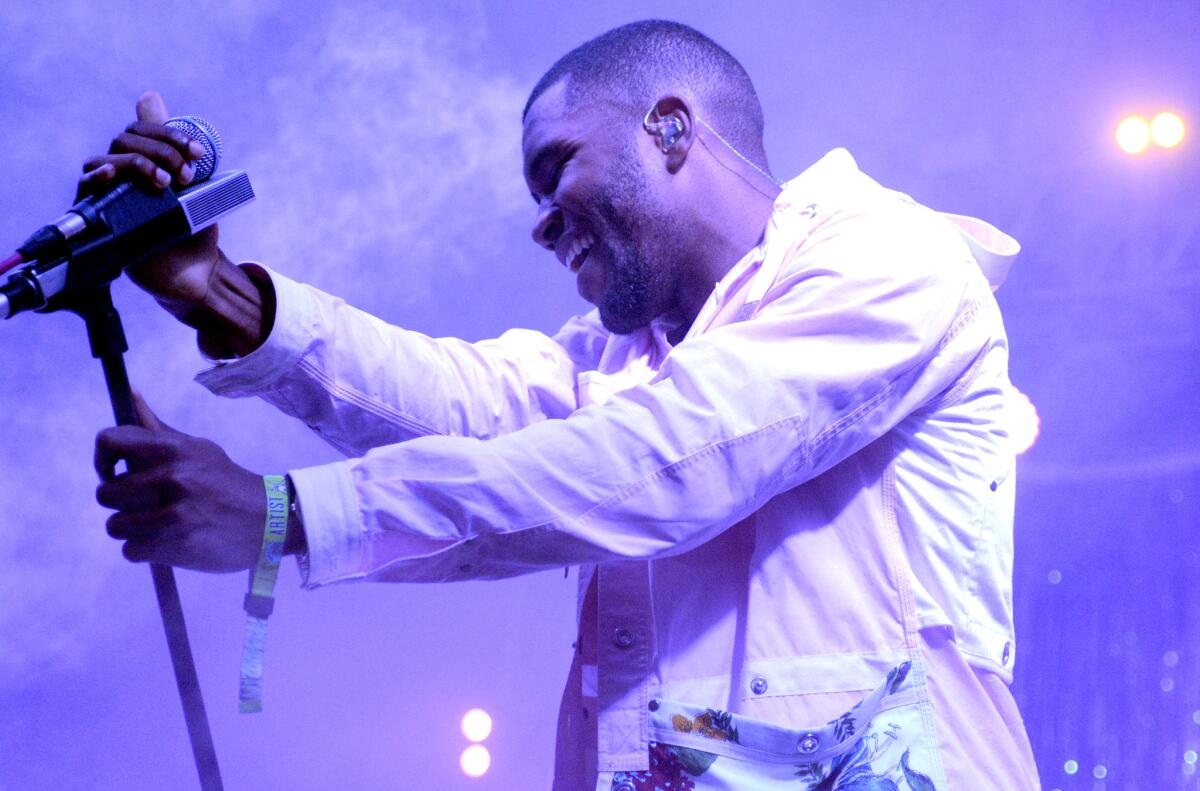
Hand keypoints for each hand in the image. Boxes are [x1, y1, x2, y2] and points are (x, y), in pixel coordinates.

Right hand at [77, 91, 270, 354]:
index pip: (143, 131)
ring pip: (105, 162)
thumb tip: (149, 95)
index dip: (170, 135)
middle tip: (186, 174)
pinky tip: (111, 174)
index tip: (200, 154)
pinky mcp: (101, 216)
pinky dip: (97, 177)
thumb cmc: (192, 227)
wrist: (196, 272)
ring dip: (137, 164)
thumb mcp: (194, 184)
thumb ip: (178, 148)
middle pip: (124, 141)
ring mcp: (110, 194)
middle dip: (160, 150)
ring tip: (165, 183)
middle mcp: (122, 175)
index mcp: (143, 162)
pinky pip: (86, 190)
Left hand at [95, 392, 264, 571]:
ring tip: (160, 526)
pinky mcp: (174, 544)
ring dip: (133, 530)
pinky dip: (147, 550)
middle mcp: (169, 476)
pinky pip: (131, 550)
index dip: (102, 460)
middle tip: (147, 505)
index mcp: (171, 448)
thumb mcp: (198, 449)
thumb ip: (158, 430)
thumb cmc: (227, 483)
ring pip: (115, 525)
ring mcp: (171, 512)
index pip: (109, 441)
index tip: (113, 474)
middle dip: (121, 504)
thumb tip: (131, 394)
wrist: (268, 521)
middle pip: (106, 494)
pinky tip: (170, 542)